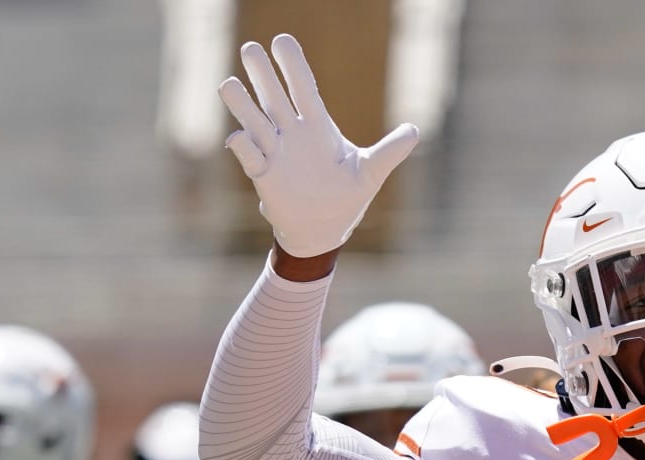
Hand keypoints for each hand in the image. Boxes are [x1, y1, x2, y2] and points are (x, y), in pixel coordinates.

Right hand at [219, 33, 418, 255]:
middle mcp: (290, 132)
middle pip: (272, 95)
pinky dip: (242, 145)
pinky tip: (241, 139)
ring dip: (240, 103)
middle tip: (251, 51)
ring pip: (252, 119)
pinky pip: (247, 154)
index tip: (281, 41)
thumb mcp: (371, 173)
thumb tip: (415, 131)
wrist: (323, 232)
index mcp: (316, 125)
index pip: (302, 86)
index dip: (292, 64)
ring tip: (229, 85)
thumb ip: (390, 152)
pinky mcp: (263, 175)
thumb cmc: (345, 198)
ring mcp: (274, 151)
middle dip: (261, 74)